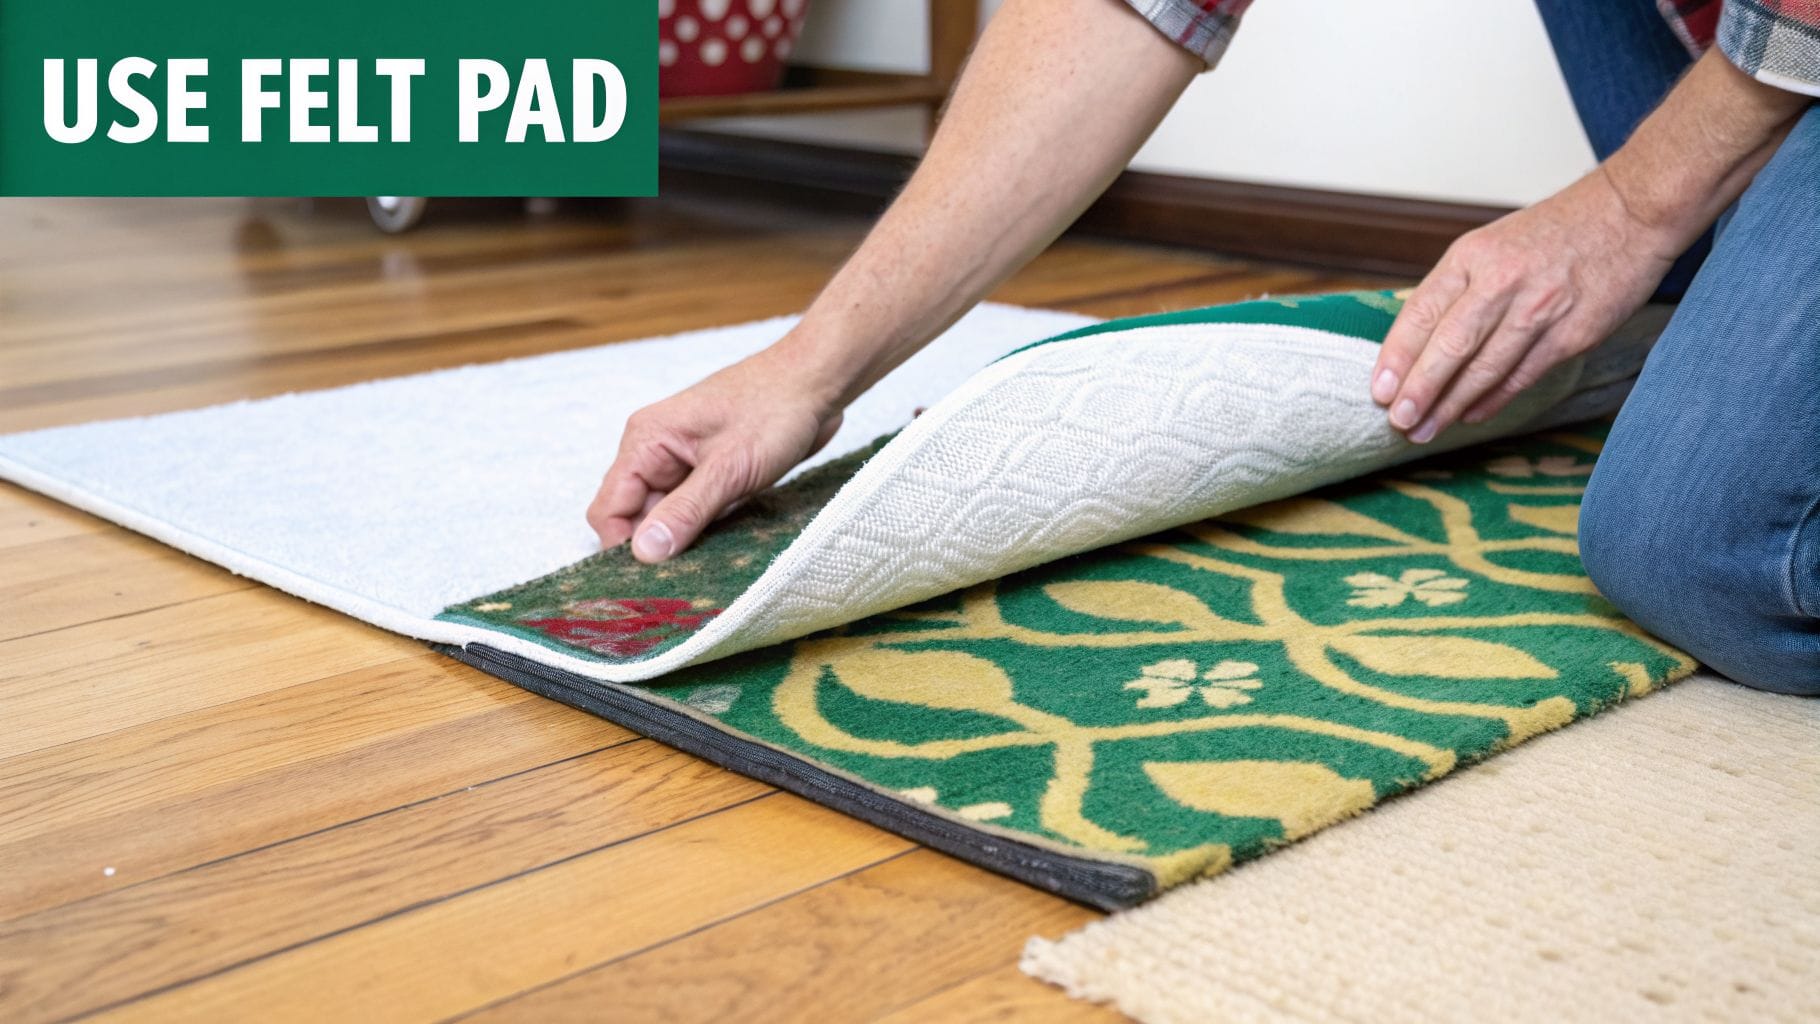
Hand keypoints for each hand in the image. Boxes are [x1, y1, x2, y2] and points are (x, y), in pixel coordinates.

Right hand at [587, 346, 844, 561]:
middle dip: (654, 548)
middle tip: (683, 581)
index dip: (623, 546)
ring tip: (706, 567)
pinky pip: (694, 511)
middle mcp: (657, 452)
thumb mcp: (729, 468)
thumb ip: (685, 511)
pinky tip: (723, 548)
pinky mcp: (712, 472)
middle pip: (635, 517)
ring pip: (666, 517)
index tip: (650, 580)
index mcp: (646, 441)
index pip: (608, 508)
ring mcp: (685, 462)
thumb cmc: (775, 409)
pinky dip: (704, 530)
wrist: (818, 382)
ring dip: (682, 542)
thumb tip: (644, 553)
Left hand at [1371, 168, 1679, 441]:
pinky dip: (1493, 399)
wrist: (1630, 211)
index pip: (1421, 312)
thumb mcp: (1492, 245)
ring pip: (1485, 367)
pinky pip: (1523, 374)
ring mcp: (1540, 308)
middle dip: (1420, 389)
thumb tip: (1415, 344)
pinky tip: (1471, 416)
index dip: (1397, 356)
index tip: (1378, 389)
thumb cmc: (1554, 233)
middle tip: (1398, 421)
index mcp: (1472, 256)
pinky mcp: (1574, 332)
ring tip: (1426, 429)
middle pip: (1450, 346)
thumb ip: (1457, 289)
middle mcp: (1502, 281)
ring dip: (1451, 405)